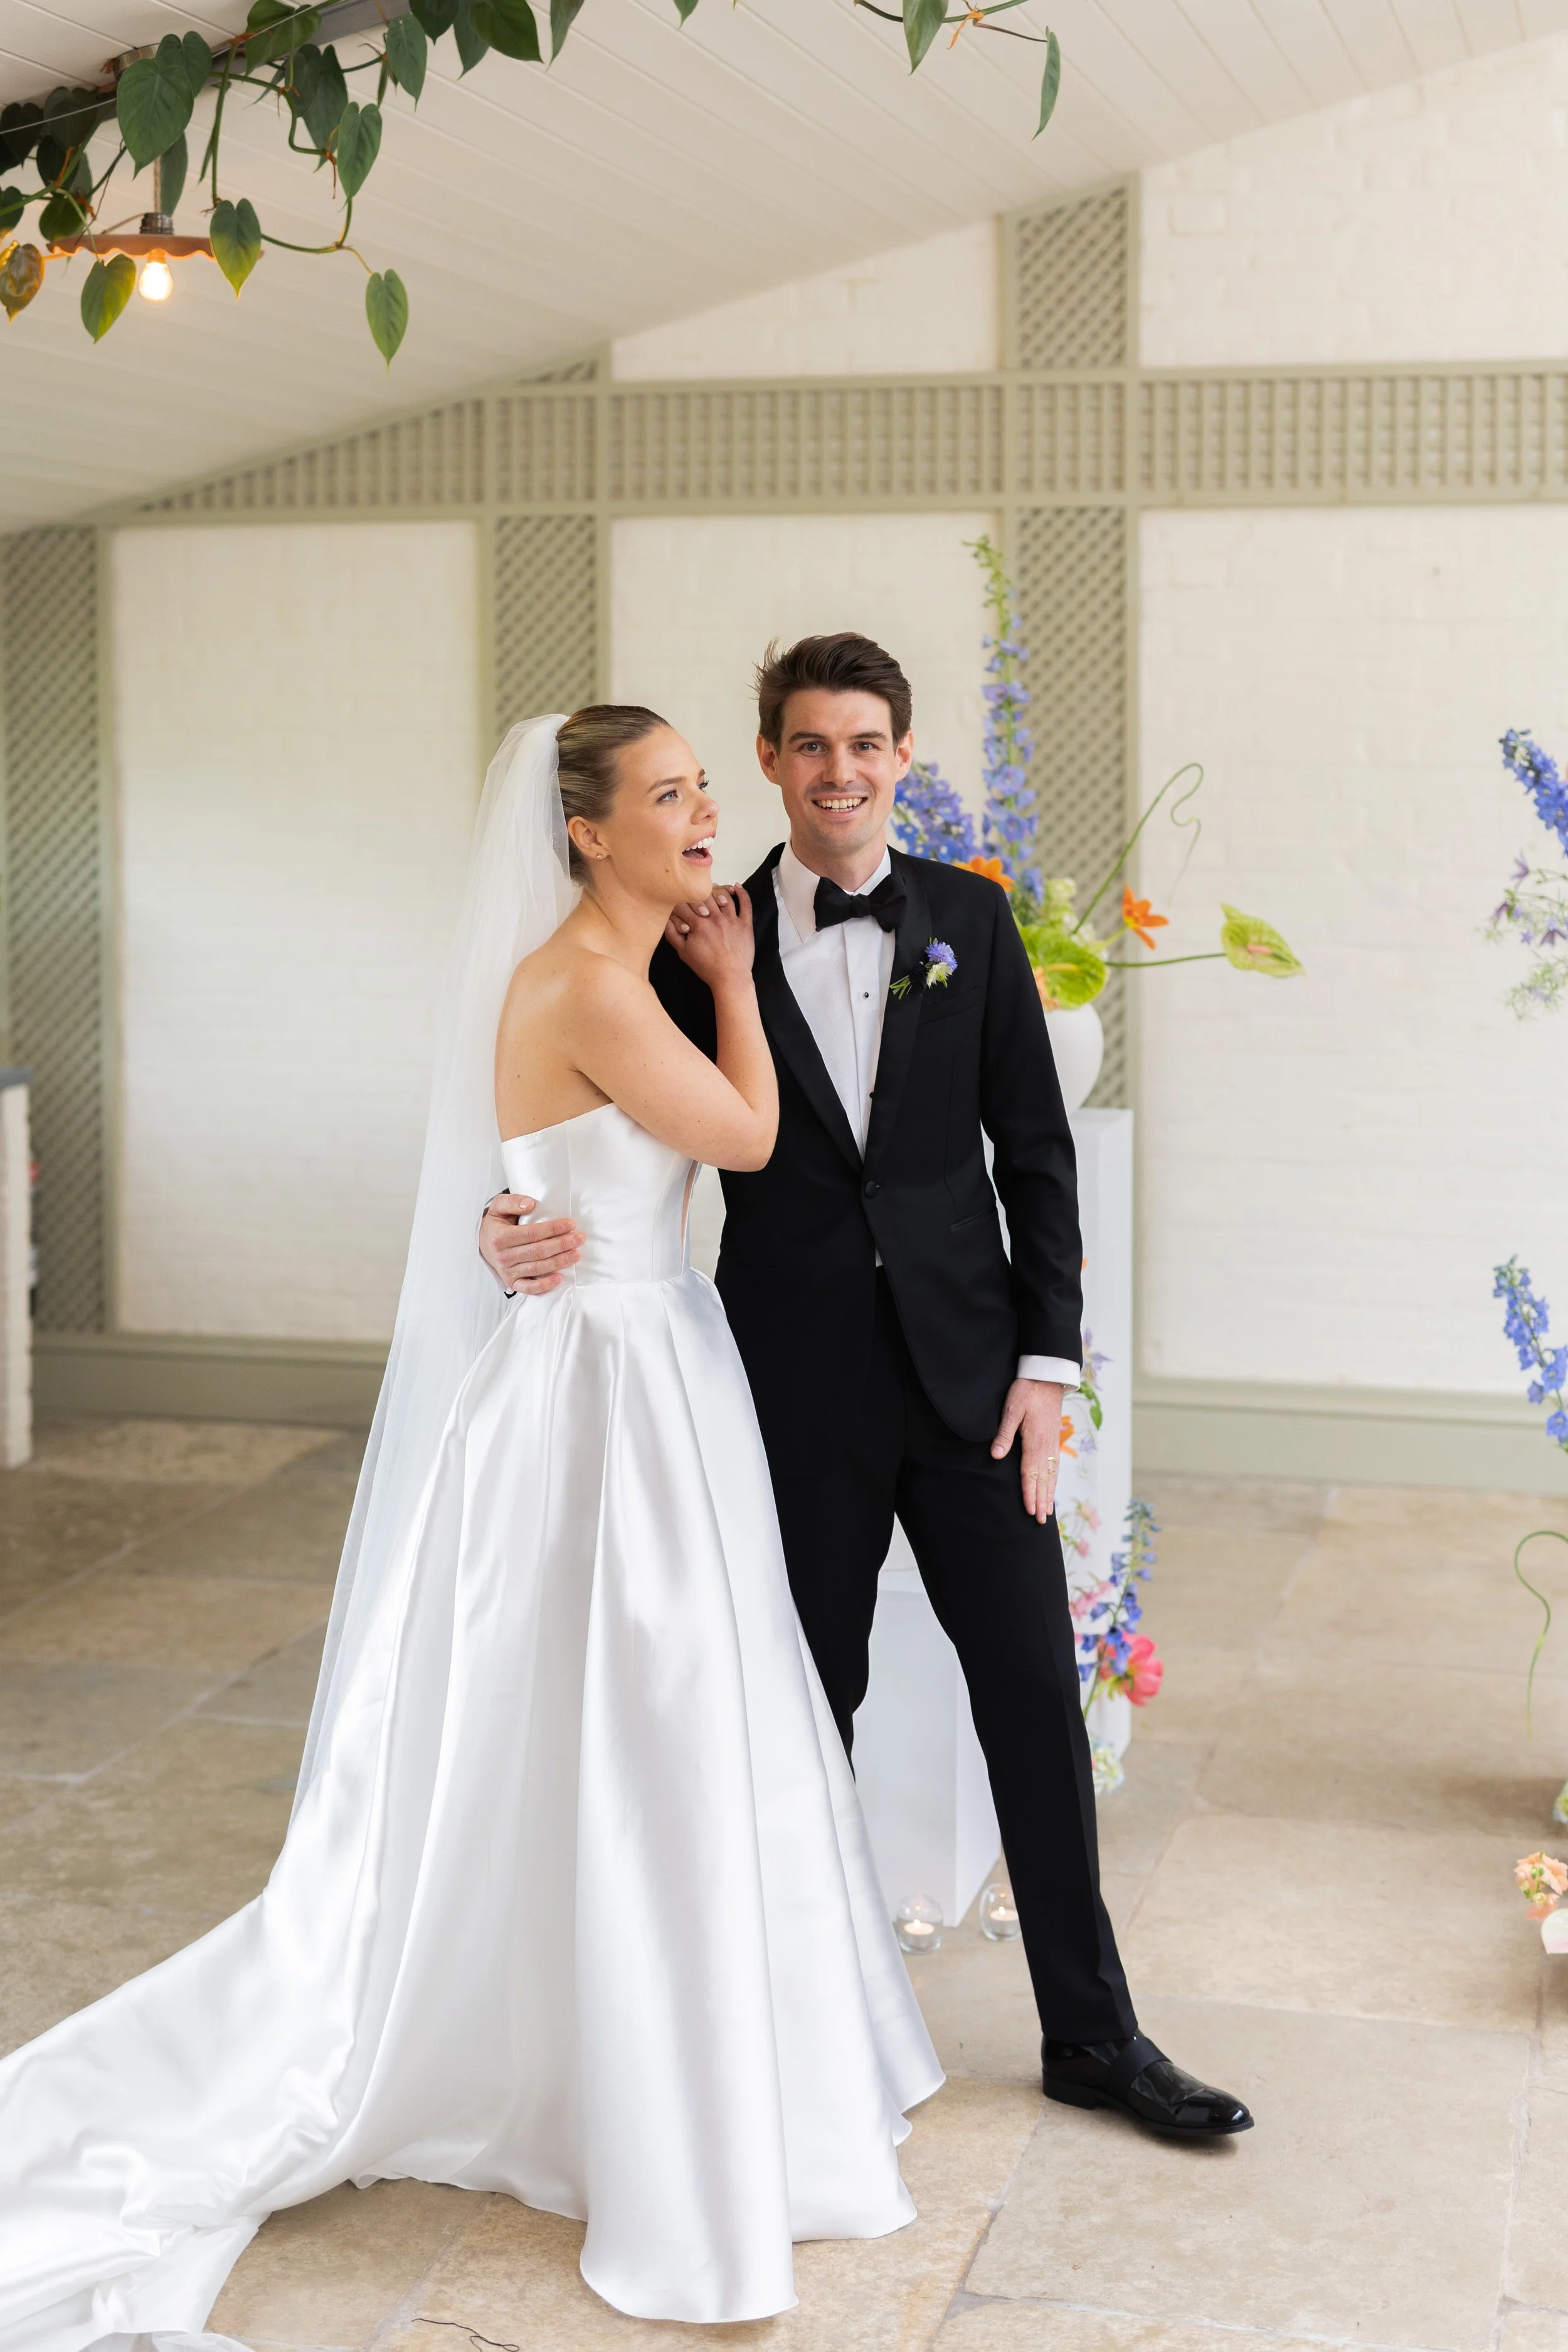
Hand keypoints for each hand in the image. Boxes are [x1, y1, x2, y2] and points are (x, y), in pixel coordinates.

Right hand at [479, 1192, 583, 1293]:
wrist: (482, 1243)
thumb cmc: (496, 1224)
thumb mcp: (498, 1206)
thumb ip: (512, 1201)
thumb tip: (530, 1204)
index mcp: (501, 1237)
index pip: (531, 1233)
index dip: (552, 1229)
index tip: (570, 1224)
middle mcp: (504, 1256)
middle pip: (538, 1251)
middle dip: (561, 1245)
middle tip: (579, 1238)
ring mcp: (508, 1271)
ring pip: (537, 1268)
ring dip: (559, 1262)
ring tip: (576, 1254)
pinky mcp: (512, 1282)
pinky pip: (529, 1288)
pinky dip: (544, 1285)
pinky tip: (559, 1278)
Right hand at [665, 883, 755, 992]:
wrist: (730, 978)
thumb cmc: (707, 967)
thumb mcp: (683, 953)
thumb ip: (672, 935)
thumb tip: (666, 920)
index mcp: (698, 925)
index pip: (684, 904)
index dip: (679, 903)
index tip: (679, 906)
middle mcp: (715, 919)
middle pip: (704, 896)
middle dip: (697, 894)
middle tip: (695, 895)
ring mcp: (732, 920)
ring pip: (724, 895)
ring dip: (717, 890)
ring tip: (713, 888)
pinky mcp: (745, 924)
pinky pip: (746, 903)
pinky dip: (742, 893)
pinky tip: (736, 886)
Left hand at [990, 1378, 1065, 1524]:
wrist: (1047, 1377)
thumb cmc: (1027, 1390)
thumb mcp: (1011, 1408)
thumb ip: (1004, 1433)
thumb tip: (996, 1455)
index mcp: (1035, 1441)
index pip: (1030, 1473)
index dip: (1029, 1493)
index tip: (1030, 1511)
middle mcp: (1046, 1446)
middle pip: (1043, 1478)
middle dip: (1041, 1500)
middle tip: (1041, 1521)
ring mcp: (1052, 1443)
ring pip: (1051, 1474)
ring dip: (1049, 1494)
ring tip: (1048, 1511)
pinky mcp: (1053, 1439)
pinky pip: (1055, 1465)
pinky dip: (1053, 1480)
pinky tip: (1051, 1487)